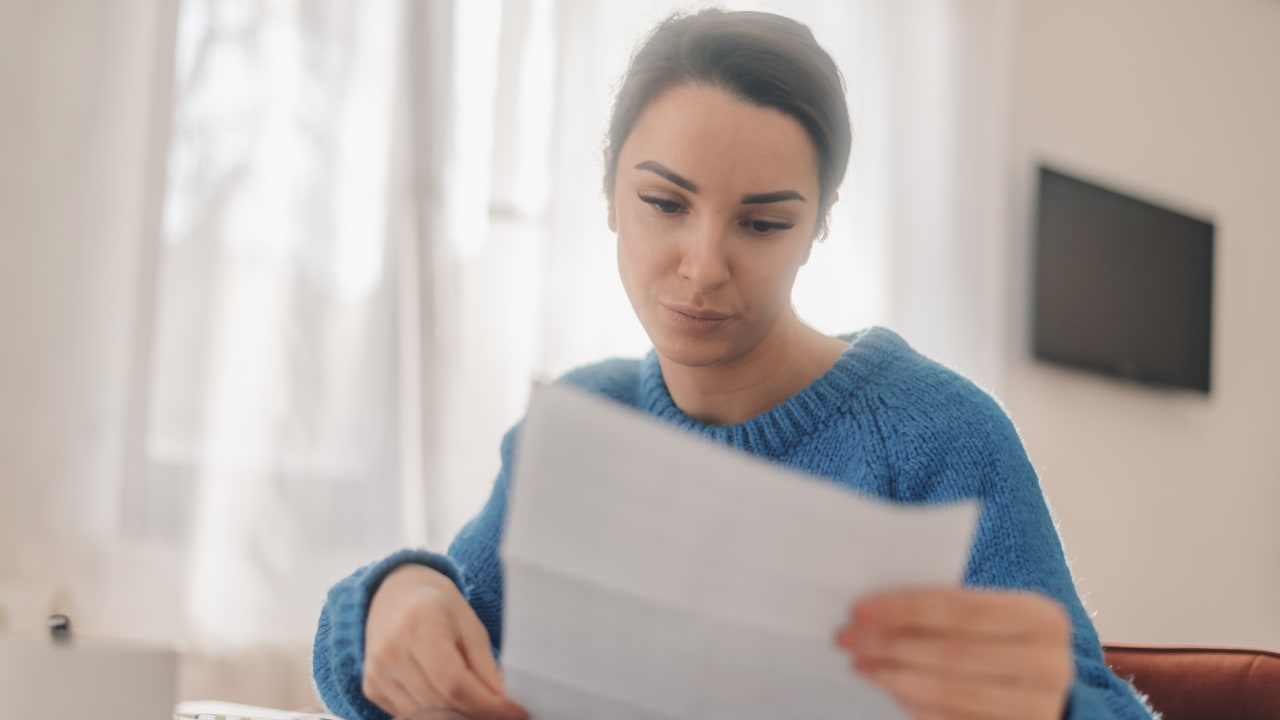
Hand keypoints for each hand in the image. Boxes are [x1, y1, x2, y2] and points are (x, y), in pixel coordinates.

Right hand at [364, 564, 527, 719]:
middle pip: (440, 703)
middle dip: (476, 713)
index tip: (515, 713)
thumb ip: (485, 664)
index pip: (454, 682)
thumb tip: (503, 703)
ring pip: (425, 715)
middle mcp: (390, 651)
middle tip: (501, 711)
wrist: (392, 596)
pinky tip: (449, 698)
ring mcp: (377, 672)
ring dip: (457, 715)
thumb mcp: (469, 623)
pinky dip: (434, 713)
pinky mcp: (371, 687)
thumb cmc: (436, 605)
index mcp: (418, 624)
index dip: (487, 705)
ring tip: (477, 703)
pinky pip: (409, 714)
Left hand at [836, 588, 1072, 719]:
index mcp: (1042, 618)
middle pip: (951, 652)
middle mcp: (1048, 665)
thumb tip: (873, 612)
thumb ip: (946, 609)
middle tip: (846, 638)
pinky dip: (915, 705)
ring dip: (894, 676)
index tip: (858, 609)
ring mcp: (1037, 708)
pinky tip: (890, 690)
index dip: (906, 609)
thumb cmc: (1002, 640)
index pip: (961, 608)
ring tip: (860, 664)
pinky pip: (953, 719)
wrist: (1046, 690)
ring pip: (949, 690)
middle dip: (890, 644)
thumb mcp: (991, 616)